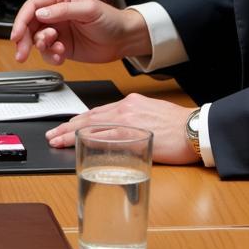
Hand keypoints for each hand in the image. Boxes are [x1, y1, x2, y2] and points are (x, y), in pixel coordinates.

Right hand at [10, 0, 152, 64]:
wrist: (123, 40)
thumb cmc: (110, 19)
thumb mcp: (89, 10)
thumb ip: (64, 10)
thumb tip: (42, 13)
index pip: (33, 6)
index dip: (21, 20)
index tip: (17, 35)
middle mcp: (54, 13)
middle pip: (29, 24)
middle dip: (23, 39)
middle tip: (21, 52)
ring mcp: (57, 30)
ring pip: (35, 39)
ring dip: (41, 48)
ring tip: (56, 50)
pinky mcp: (60, 45)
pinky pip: (47, 52)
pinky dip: (50, 56)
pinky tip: (61, 55)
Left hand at [46, 95, 197, 164]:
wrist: (196, 128)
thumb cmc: (179, 126)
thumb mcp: (151, 116)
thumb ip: (133, 121)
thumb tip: (119, 133)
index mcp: (129, 104)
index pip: (97, 112)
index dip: (78, 120)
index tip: (65, 126)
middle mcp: (125, 108)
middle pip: (89, 117)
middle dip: (68, 126)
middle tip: (52, 134)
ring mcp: (128, 120)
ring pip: (93, 126)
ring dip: (71, 133)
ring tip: (57, 140)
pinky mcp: (134, 133)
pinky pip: (106, 137)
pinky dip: (89, 140)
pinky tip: (78, 144)